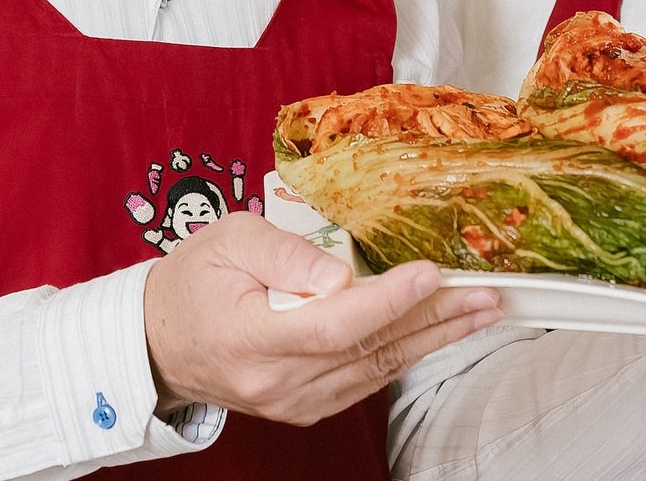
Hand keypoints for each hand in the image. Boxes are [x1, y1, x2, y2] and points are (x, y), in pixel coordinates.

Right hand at [142, 211, 501, 425]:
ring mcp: (293, 401)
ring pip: (377, 369)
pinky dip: (405, 354)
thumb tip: (343, 273)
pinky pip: (365, 380)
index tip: (429, 274)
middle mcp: (277, 381)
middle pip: (370, 351)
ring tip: (481, 311)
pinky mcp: (305, 405)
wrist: (157, 339)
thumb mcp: (230, 241)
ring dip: (434, 338)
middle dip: (436, 319)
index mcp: (252, 338)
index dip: (387, 302)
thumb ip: (287, 254)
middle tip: (487, 294)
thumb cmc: (194, 280)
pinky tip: (438, 333)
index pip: (334, 324)